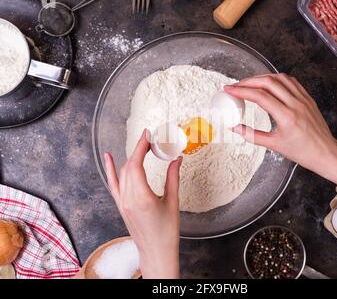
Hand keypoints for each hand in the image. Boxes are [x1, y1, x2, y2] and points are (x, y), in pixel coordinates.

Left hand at [104, 129, 181, 278]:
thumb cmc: (166, 232)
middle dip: (139, 150)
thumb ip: (173, 178)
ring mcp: (122, 203)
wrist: (156, 252)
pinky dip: (110, 170)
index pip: (136, 164)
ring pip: (123, 173)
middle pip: (129, 166)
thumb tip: (176, 160)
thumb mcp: (173, 202)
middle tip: (152, 141)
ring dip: (132, 158)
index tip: (147, 134)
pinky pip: (113, 184)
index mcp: (142, 198)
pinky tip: (108, 158)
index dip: (141, 146)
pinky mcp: (121, 206)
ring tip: (142, 147)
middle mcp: (128, 199)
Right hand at [224, 74, 336, 174]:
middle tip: (236, 85)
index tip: (230, 90)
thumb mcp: (274, 145)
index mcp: (286, 117)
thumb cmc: (302, 152)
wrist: (326, 153)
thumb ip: (251, 135)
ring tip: (250, 83)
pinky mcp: (308, 98)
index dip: (241, 91)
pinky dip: (276, 79)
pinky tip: (268, 83)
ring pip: (280, 78)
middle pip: (268, 82)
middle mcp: (296, 104)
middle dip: (248, 81)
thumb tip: (234, 128)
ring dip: (262, 77)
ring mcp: (303, 99)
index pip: (260, 96)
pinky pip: (291, 81)